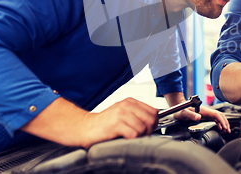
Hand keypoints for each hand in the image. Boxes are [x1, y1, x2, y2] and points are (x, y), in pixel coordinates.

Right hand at [21, 97, 158, 148]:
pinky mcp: (116, 124)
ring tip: (130, 137)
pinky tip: (124, 138)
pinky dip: (132, 139)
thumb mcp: (123, 114)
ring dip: (139, 136)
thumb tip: (154, 120)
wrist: (85, 128)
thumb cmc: (105, 123)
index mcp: (130, 101)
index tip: (147, 129)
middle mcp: (127, 105)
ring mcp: (121, 114)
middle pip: (151, 119)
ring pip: (143, 128)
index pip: (153, 111)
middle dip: (149, 130)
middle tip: (140, 135)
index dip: (153, 123)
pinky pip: (134, 134)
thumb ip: (138, 114)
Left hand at [173, 106, 230, 132]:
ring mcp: (205, 113)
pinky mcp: (204, 115)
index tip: (225, 127)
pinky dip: (219, 123)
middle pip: (219, 115)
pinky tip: (219, 127)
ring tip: (226, 130)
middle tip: (228, 130)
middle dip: (225, 122)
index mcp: (204, 110)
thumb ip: (191, 115)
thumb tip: (198, 117)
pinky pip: (214, 118)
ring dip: (223, 123)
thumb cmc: (180, 110)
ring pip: (218, 117)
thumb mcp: (184, 113)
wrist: (177, 106)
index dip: (222, 121)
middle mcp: (206, 111)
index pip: (216, 115)